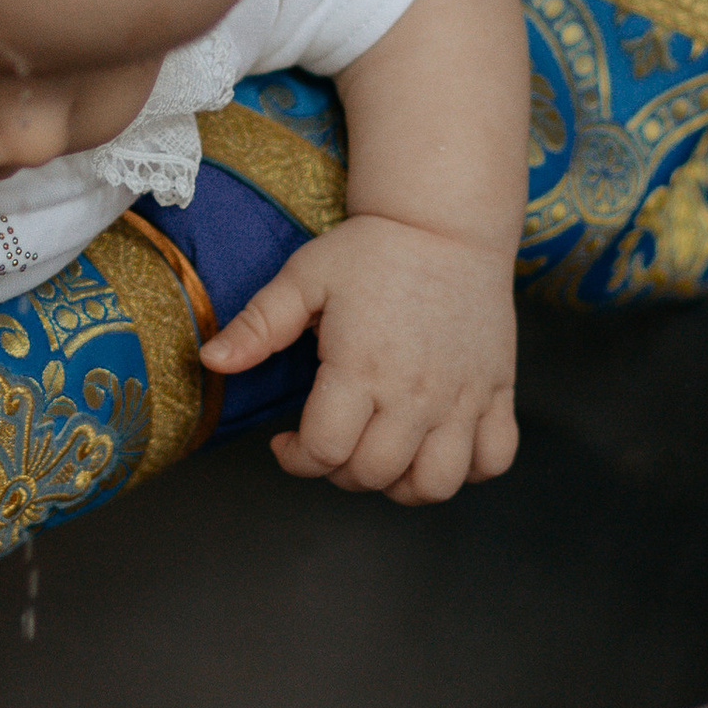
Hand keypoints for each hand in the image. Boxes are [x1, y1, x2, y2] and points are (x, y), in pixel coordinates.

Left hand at [204, 214, 518, 503]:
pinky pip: (492, 459)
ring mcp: (462, 395)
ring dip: (402, 484)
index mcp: (361, 367)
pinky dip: (468, 469)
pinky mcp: (497, 391)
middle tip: (329, 441)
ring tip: (382, 455)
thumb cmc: (371, 250)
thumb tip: (210, 362)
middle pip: (373, 474)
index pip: (325, 452)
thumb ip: (257, 326)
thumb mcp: (303, 278)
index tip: (286, 442)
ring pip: (436, 483)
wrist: (445, 223)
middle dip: (339, 470)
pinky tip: (436, 446)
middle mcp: (415, 391)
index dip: (296, 458)